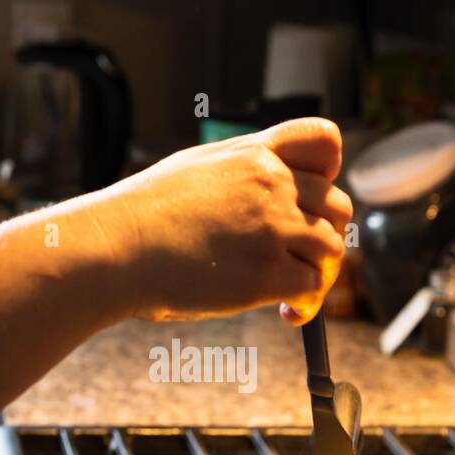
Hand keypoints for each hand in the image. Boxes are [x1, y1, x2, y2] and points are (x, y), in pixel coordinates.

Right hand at [89, 118, 351, 323]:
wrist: (118, 248)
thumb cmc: (144, 214)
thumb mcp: (198, 167)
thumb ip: (242, 172)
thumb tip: (269, 195)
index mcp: (254, 153)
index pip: (326, 142)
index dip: (330, 173)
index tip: (310, 198)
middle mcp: (271, 185)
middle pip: (337, 205)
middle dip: (323, 234)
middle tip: (298, 259)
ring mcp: (273, 228)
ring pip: (331, 248)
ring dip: (318, 272)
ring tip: (289, 290)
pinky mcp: (267, 273)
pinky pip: (313, 286)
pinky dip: (305, 304)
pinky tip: (284, 312)